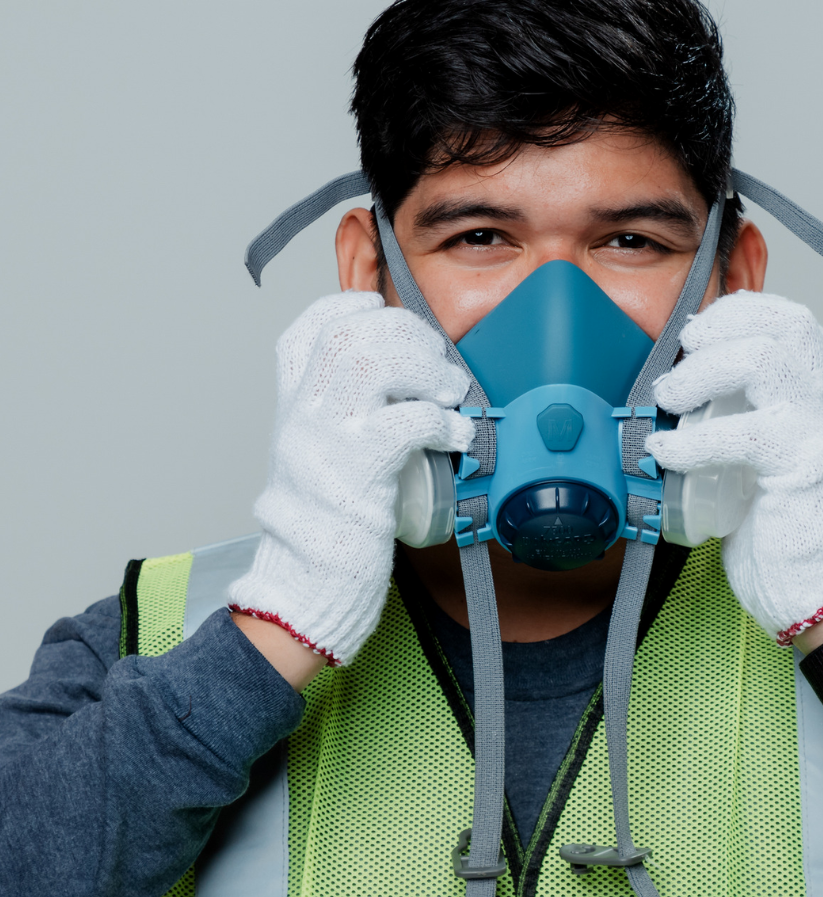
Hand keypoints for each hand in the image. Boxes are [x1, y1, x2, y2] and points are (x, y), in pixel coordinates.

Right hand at [227, 292, 473, 665]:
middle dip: (407, 333)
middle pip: (350, 332)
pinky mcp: (355, 474)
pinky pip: (407, 422)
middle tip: (437, 363)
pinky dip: (442, 422)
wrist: (305, 589)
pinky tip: (456, 437)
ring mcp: (325, 440)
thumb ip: (348, 413)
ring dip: (425, 367)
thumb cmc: (326, 525)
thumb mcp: (324, 453)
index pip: (310, 328)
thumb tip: (405, 380)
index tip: (385, 315)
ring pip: (372, 360)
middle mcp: (302, 414)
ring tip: (449, 392)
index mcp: (293, 404)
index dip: (352, 307)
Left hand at [646, 290, 822, 644]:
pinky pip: (746, 435)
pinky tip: (666, 450)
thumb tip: (666, 398)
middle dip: (723, 327)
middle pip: (788, 325)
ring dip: (703, 371)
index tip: (696, 328)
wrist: (817, 598)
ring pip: (767, 361)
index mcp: (812, 399)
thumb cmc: (777, 531)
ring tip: (669, 398)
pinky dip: (693, 438)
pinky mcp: (804, 473)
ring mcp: (821, 436)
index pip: (793, 321)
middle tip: (680, 360)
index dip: (742, 309)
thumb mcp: (753, 459)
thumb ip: (731, 421)